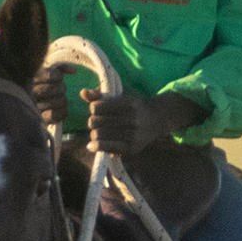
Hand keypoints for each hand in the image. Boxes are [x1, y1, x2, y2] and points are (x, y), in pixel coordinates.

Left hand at [88, 86, 208, 160]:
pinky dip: (96, 146)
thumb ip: (101, 95)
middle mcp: (132, 120)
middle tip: (97, 122)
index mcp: (128, 104)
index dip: (94, 108)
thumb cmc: (135, 105)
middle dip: (93, 121)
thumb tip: (83, 92)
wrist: (158, 118)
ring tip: (98, 132)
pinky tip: (92, 145)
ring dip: (94, 133)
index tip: (98, 109)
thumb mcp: (121, 95)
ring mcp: (132, 135)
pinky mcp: (131, 148)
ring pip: (98, 135)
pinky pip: (106, 148)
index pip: (97, 107)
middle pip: (95, 122)